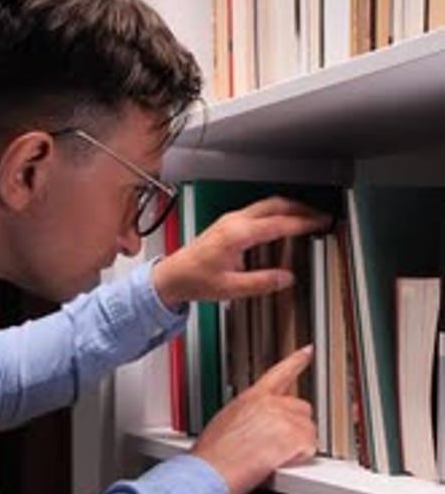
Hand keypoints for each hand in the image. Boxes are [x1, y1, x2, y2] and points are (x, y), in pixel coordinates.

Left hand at [152, 196, 331, 307]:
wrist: (172, 277)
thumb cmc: (195, 281)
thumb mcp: (231, 288)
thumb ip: (261, 282)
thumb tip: (286, 278)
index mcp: (237, 235)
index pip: (279, 223)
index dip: (304, 223)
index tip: (322, 223)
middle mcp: (234, 222)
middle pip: (276, 205)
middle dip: (301, 209)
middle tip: (320, 216)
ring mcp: (230, 219)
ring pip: (267, 204)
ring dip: (289, 208)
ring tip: (307, 217)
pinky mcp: (227, 223)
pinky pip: (258, 210)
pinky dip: (276, 212)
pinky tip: (283, 222)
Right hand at [190, 345, 316, 493]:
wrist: (211, 471)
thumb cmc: (213, 454)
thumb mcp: (226, 422)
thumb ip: (249, 416)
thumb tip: (256, 425)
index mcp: (252, 397)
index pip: (279, 373)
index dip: (296, 361)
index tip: (308, 351)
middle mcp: (271, 403)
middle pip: (302, 408)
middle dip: (296, 426)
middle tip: (278, 445)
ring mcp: (285, 419)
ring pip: (309, 430)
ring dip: (297, 444)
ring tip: (273, 457)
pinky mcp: (295, 437)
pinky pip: (310, 448)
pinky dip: (299, 458)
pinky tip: (279, 462)